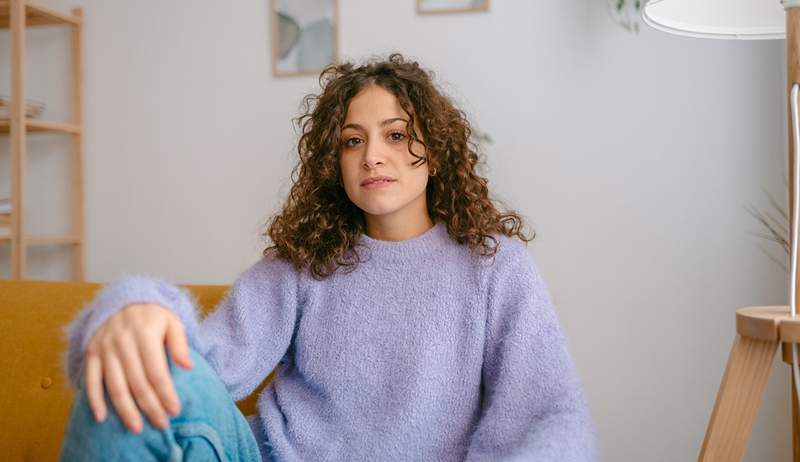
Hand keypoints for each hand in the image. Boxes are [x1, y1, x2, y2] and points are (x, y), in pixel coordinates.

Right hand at [83, 303, 193, 433]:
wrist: (123, 300)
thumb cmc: (153, 316)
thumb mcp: (172, 322)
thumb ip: (180, 343)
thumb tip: (189, 366)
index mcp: (145, 334)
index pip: (156, 371)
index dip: (165, 393)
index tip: (174, 410)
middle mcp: (122, 342)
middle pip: (137, 382)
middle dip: (150, 406)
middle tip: (161, 424)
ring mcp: (104, 348)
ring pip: (114, 385)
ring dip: (125, 409)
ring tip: (136, 427)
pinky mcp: (91, 353)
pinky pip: (91, 379)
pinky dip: (94, 399)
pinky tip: (102, 417)